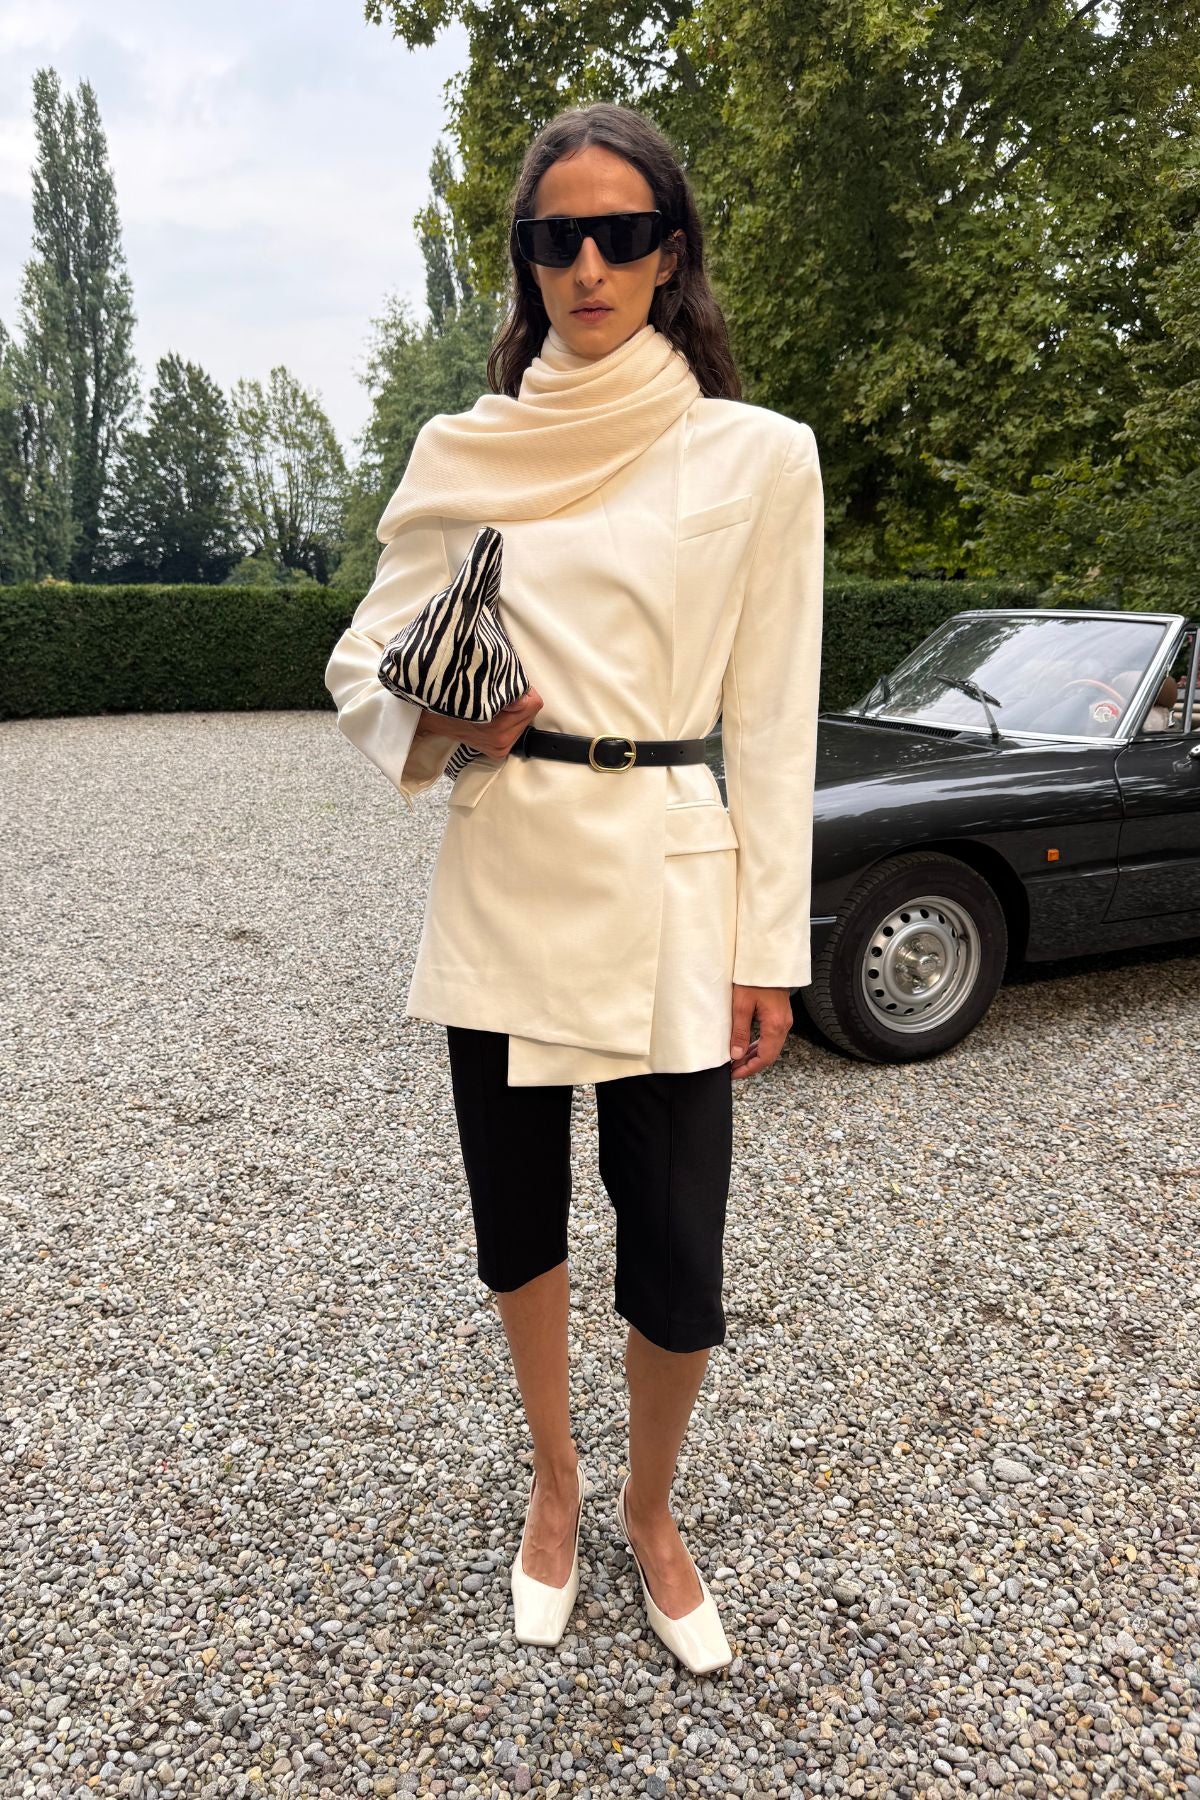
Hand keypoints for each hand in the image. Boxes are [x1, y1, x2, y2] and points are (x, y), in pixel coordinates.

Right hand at [416, 685, 543, 756]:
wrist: (429, 715)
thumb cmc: (451, 694)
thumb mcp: (476, 681)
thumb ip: (503, 682)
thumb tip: (521, 685)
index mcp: (496, 725)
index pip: (531, 702)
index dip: (519, 688)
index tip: (506, 684)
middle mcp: (499, 740)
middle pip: (530, 713)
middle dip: (518, 700)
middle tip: (497, 694)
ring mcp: (498, 748)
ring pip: (524, 722)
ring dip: (513, 711)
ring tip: (492, 705)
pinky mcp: (496, 751)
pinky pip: (515, 731)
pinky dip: (508, 722)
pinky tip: (492, 717)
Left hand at [729, 984, 792, 1078]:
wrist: (767, 961)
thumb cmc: (754, 978)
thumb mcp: (741, 1005)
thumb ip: (740, 1032)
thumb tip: (736, 1055)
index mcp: (775, 1025)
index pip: (765, 1057)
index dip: (749, 1069)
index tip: (735, 1074)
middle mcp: (783, 1025)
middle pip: (770, 1055)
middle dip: (751, 1065)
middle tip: (734, 1071)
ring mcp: (784, 1021)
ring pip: (771, 1047)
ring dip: (755, 1056)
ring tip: (738, 1062)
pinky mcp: (780, 1016)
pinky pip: (772, 1038)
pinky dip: (760, 1046)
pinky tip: (748, 1048)